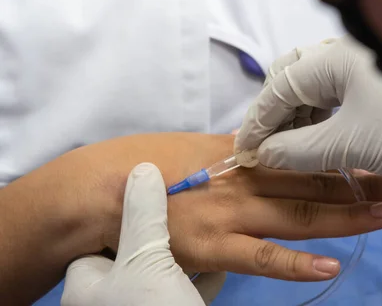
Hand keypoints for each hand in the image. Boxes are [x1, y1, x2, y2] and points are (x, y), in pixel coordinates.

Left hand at [62, 163, 204, 305]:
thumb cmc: (152, 304)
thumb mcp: (144, 258)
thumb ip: (143, 215)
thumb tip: (145, 169)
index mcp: (87, 285)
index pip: (97, 239)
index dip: (122, 215)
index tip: (149, 194)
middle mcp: (110, 296)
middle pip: (135, 253)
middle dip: (160, 232)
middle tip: (181, 207)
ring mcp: (141, 305)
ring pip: (162, 272)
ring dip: (187, 252)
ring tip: (201, 228)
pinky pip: (184, 287)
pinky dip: (200, 274)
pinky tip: (216, 264)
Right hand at [69, 133, 381, 280]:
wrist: (108, 188)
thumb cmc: (158, 163)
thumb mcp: (209, 146)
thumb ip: (248, 152)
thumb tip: (282, 151)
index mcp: (249, 156)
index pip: (311, 156)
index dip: (352, 160)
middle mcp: (249, 180)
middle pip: (317, 183)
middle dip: (366, 184)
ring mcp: (234, 213)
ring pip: (302, 215)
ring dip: (349, 215)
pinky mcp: (216, 245)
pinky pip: (263, 257)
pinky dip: (297, 263)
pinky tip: (329, 265)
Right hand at [235, 37, 381, 198]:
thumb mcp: (350, 146)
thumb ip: (297, 151)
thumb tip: (264, 155)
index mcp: (335, 58)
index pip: (279, 86)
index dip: (258, 121)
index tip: (244, 151)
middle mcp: (347, 53)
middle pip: (294, 81)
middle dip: (277, 117)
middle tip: (267, 151)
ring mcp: (365, 66)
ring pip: (316, 90)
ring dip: (299, 120)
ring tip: (290, 152)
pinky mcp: (380, 82)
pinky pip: (337, 96)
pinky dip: (323, 119)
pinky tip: (319, 141)